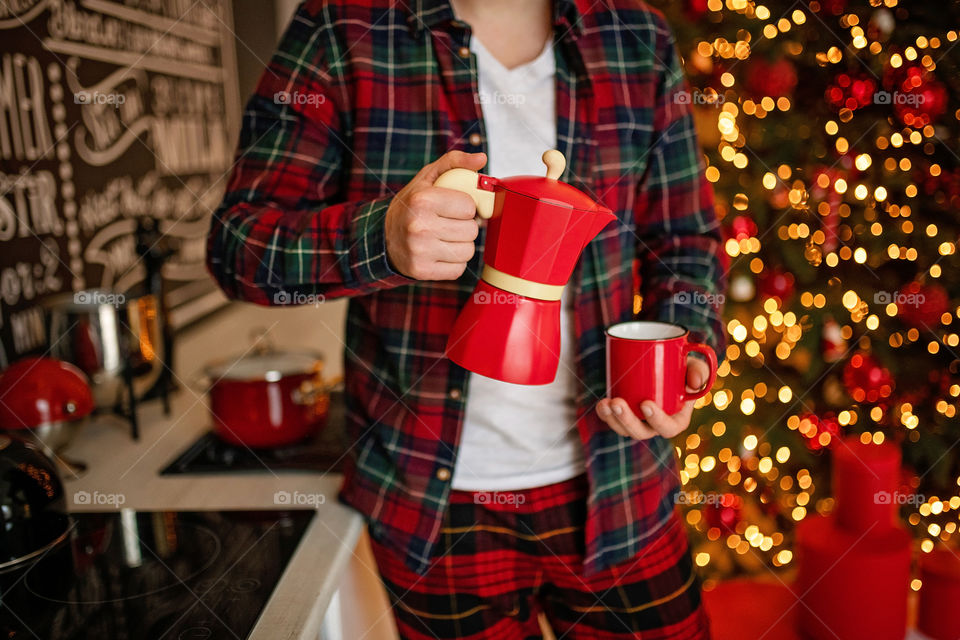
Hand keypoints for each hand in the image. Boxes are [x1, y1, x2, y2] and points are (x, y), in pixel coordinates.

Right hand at [385, 150, 486, 279]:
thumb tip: (481, 157)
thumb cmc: (412, 205)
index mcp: (422, 200)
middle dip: (464, 226)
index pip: (469, 207)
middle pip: (471, 230)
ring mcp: (420, 251)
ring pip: (468, 251)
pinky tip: (439, 252)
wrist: (385, 237)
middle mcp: (419, 226)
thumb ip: (455, 162)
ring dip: (461, 244)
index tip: (452, 206)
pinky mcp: (422, 271)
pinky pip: (459, 268)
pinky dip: (454, 262)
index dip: (464, 206)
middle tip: (448, 222)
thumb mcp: (428, 177)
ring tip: (444, 237)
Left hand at [596, 357, 710, 439]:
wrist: (662, 360)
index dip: (657, 420)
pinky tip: (601, 404)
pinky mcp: (623, 413)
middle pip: (640, 432)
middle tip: (617, 403)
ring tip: (605, 403)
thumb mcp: (695, 365)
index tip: (646, 403)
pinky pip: (612, 420)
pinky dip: (604, 414)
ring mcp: (638, 420)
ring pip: (623, 428)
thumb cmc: (683, 366)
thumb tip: (694, 381)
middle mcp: (655, 424)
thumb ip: (700, 370)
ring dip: (612, 419)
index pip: (668, 428)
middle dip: (627, 421)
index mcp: (676, 418)